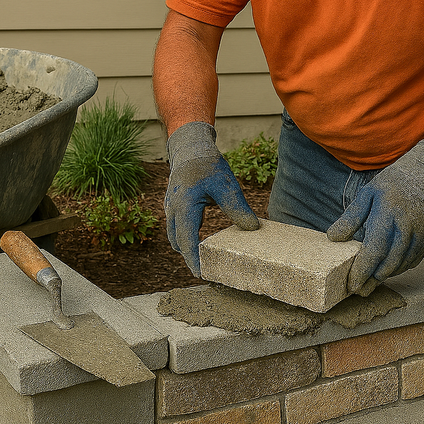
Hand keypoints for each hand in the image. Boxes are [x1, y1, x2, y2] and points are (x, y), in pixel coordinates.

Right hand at [165, 122, 259, 275]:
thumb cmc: (208, 165)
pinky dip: (188, 240)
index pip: (186, 241)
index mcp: (184, 207)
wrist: (190, 148)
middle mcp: (172, 211)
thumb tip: (253, 228)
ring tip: (209, 261)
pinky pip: (178, 230)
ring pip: (176, 238)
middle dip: (191, 259)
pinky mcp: (174, 208)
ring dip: (189, 250)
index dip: (194, 260)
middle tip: (211, 271)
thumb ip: (238, 207)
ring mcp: (170, 210)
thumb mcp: (226, 184)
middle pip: (178, 244)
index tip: (203, 275)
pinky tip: (205, 245)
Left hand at [327, 140, 423, 295]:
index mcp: (389, 212)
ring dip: (384, 276)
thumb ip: (350, 217)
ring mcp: (422, 233)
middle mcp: (408, 225)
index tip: (352, 285)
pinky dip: (398, 268)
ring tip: (370, 282)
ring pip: (401, 265)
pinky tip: (386, 269)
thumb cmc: (391, 186)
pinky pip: (412, 261)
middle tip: (358, 290)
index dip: (363, 270)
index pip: (375, 249)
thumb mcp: (367, 194)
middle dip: (372, 279)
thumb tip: (333, 237)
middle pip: (389, 262)